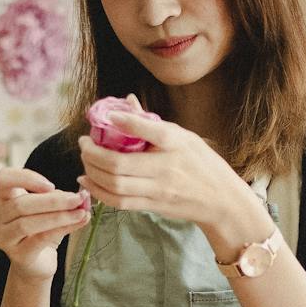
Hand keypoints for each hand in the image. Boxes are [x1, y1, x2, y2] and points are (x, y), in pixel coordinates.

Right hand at [0, 166, 89, 283]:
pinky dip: (62, 228)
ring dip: (58, 216)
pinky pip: (40, 239)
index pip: (4, 178)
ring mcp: (4, 237)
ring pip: (27, 223)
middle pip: (21, 204)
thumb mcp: (48, 208)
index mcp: (1, 198)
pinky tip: (79, 222)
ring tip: (80, 212)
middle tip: (78, 199)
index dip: (26, 178)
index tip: (51, 185)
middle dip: (53, 201)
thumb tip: (80, 195)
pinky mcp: (17, 255)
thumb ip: (59, 198)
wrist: (38, 262)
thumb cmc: (40, 230)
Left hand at [77, 110, 269, 256]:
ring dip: (92, 172)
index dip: (125, 122)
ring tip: (85, 160)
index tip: (108, 116)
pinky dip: (98, 191)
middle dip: (92, 153)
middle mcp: (165, 167)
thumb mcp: (183, 137)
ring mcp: (158, 189)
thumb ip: (151, 123)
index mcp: (175, 143)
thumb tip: (126, 101)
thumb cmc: (200, 163)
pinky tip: (88, 180)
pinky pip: (119, 202)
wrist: (221, 200)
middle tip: (84, 143)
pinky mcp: (152, 206)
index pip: (148, 129)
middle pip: (119, 163)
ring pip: (114, 184)